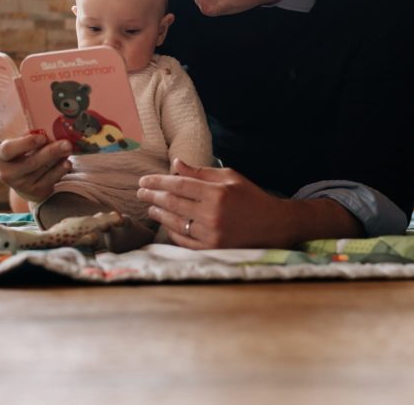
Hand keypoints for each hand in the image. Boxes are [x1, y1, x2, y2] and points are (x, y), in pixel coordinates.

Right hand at [0, 133, 72, 203]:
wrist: (23, 180)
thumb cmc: (21, 154)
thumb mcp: (18, 145)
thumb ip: (28, 137)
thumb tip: (48, 128)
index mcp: (0, 157)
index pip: (9, 150)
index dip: (26, 143)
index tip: (42, 137)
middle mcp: (7, 173)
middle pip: (31, 162)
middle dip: (51, 151)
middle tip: (66, 143)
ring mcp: (22, 185)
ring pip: (43, 170)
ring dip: (58, 159)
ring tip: (68, 149)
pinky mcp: (36, 192)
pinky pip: (51, 180)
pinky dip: (60, 170)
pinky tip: (67, 163)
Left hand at [138, 159, 295, 248]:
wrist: (273, 226)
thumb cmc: (251, 197)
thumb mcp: (229, 177)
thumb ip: (201, 172)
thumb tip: (176, 164)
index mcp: (216, 193)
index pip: (178, 185)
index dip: (157, 182)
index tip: (144, 180)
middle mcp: (211, 214)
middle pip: (172, 203)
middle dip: (152, 196)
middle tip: (140, 192)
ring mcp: (211, 234)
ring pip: (175, 223)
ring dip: (159, 213)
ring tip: (150, 206)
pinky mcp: (212, 249)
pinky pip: (183, 240)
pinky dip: (171, 231)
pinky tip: (165, 222)